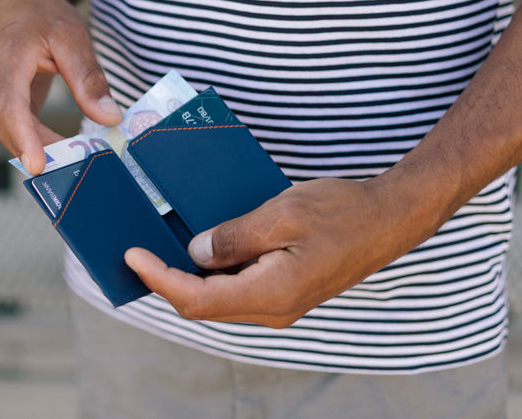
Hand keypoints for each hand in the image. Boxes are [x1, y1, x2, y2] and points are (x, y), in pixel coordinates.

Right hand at [0, 0, 122, 174]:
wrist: (16, 0)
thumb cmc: (42, 14)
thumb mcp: (73, 38)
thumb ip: (89, 79)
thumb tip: (109, 118)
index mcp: (4, 59)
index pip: (9, 106)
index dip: (23, 138)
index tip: (39, 165)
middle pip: (10, 127)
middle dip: (42, 151)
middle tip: (78, 168)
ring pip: (10, 134)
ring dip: (40, 150)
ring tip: (76, 159)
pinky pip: (13, 130)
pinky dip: (36, 143)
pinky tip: (63, 151)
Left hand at [125, 176, 432, 327]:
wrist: (390, 218)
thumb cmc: (342, 211)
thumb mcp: (282, 213)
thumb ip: (235, 237)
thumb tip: (196, 252)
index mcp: (271, 294)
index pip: (196, 298)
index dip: (159, 279)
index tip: (131, 257)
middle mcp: (274, 309)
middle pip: (204, 304)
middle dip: (167, 281)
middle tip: (137, 252)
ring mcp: (282, 304)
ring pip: (221, 298)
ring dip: (190, 276)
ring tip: (162, 246)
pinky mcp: (287, 291)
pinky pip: (240, 288)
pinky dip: (215, 271)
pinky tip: (204, 245)